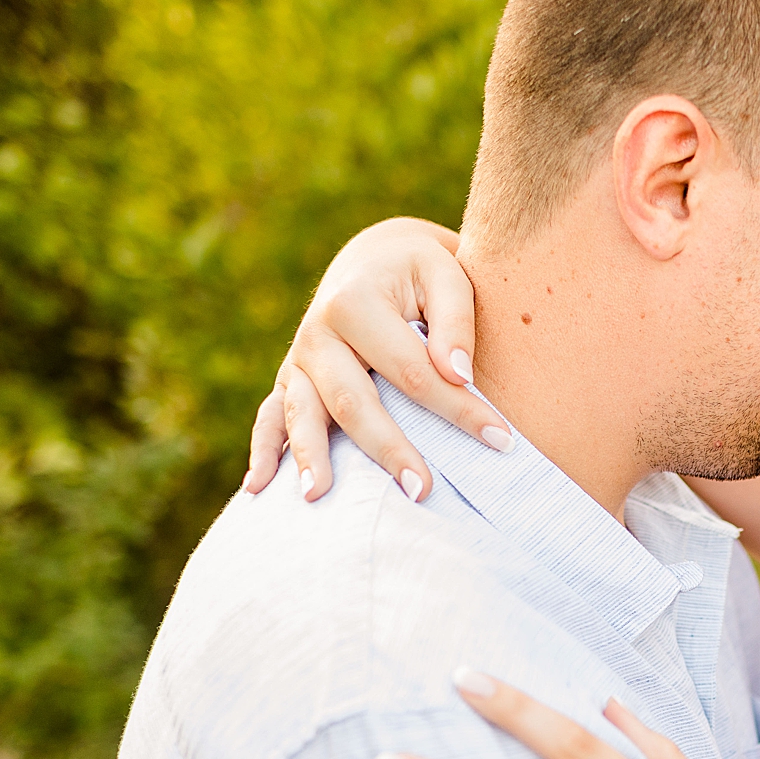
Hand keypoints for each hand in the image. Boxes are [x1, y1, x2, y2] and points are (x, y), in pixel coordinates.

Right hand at [245, 217, 501, 503]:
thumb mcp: (445, 274)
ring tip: (319, 497)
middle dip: (389, 449)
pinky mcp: (289, 381)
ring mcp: (298, 361)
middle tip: (423, 491)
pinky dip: (263, 452)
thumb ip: (456, 321)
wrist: (374, 261)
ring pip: (303, 414)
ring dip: (311, 458)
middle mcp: (317, 333)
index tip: (501, 440)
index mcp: (355, 303)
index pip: (413, 371)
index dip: (458, 408)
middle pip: (353, 401)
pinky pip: (270, 418)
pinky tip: (258, 490)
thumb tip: (457, 373)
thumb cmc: (420, 274)